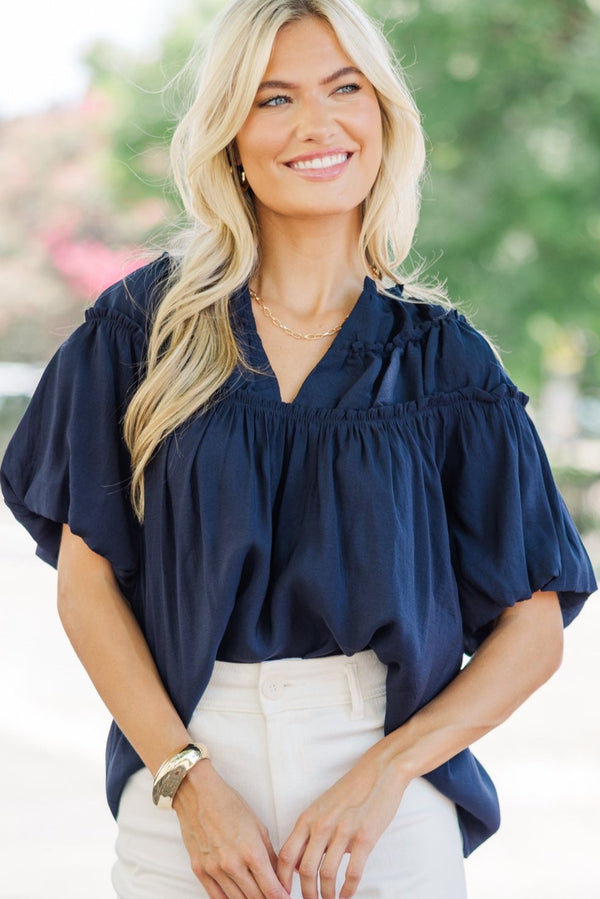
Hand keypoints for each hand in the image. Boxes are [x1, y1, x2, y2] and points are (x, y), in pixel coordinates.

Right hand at [173, 761, 290, 898]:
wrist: (199, 795)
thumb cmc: (230, 804)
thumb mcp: (258, 826)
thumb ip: (269, 854)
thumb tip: (277, 875)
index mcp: (251, 851)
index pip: (271, 888)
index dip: (281, 897)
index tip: (285, 898)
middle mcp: (233, 864)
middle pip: (255, 898)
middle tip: (273, 897)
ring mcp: (214, 869)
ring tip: (257, 897)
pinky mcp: (200, 870)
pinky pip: (216, 897)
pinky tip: (237, 898)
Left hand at [277, 749, 406, 898]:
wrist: (379, 771)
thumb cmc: (351, 790)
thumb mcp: (322, 807)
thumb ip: (310, 833)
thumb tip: (299, 865)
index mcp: (308, 818)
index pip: (286, 855)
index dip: (282, 880)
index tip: (284, 894)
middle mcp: (322, 825)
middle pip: (305, 870)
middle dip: (306, 894)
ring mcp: (343, 831)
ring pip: (326, 875)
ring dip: (327, 895)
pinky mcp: (364, 837)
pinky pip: (352, 873)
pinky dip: (348, 890)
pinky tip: (347, 896)